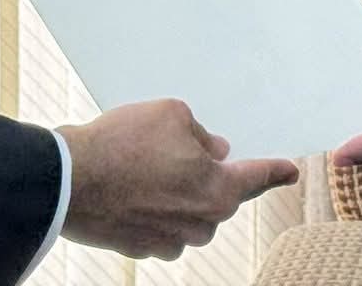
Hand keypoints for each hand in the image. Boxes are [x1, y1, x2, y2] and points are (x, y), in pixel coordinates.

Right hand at [60, 99, 298, 260]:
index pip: (257, 178)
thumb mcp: (171, 114)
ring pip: (187, 210)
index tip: (290, 171)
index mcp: (217, 192)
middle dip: (204, 172)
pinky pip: (160, 221)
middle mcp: (200, 224)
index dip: (275, 171)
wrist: (70, 181)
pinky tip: (130, 183)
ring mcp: (170, 241)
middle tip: (174, 147)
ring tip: (143, 163)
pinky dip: (152, 204)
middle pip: (217, 194)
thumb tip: (211, 150)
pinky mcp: (142, 247)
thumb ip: (200, 133)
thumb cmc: (124, 144)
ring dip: (175, 189)